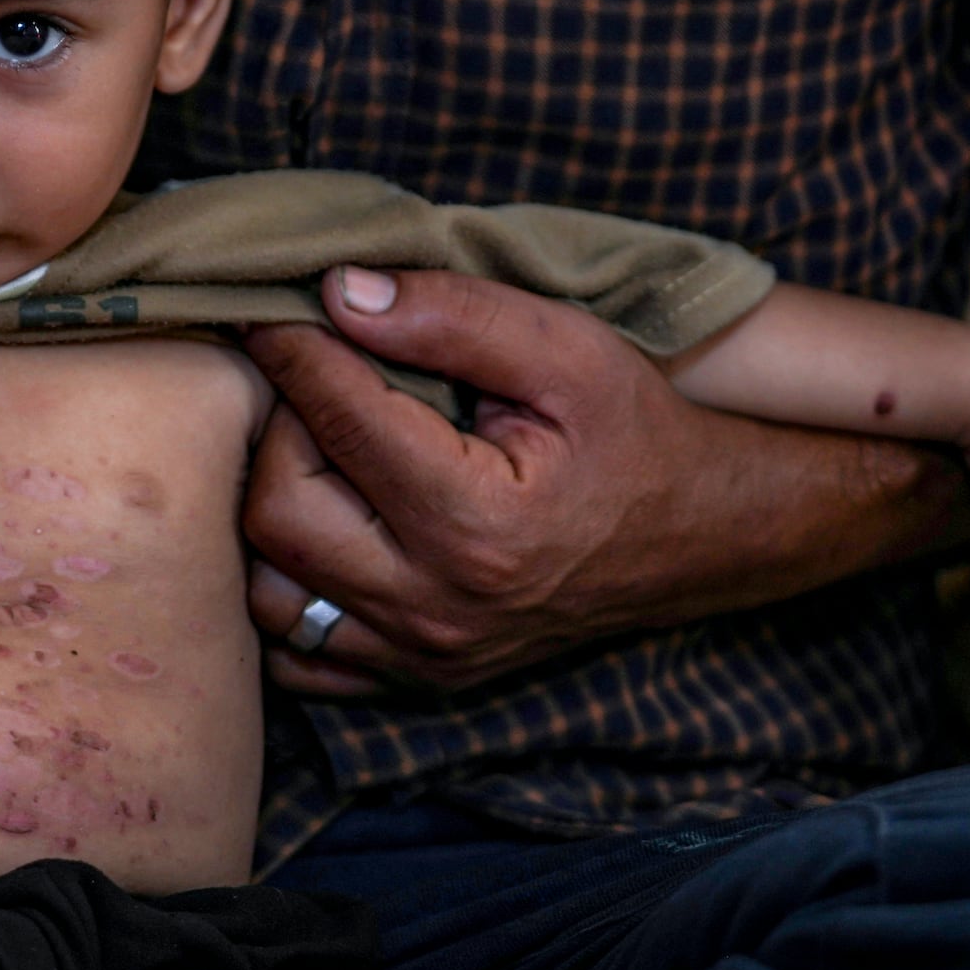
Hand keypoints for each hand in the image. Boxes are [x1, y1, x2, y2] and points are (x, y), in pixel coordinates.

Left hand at [240, 266, 789, 694]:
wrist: (703, 536)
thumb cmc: (637, 432)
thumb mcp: (568, 350)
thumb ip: (454, 315)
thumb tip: (341, 291)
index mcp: (476, 523)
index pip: (336, 419)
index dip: (289, 347)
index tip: (267, 306)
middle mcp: (437, 606)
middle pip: (275, 512)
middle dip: (275, 431)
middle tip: (310, 382)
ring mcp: (422, 654)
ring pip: (270, 590)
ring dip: (270, 509)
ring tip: (316, 450)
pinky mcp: (415, 678)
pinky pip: (298, 652)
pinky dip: (290, 585)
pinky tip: (323, 523)